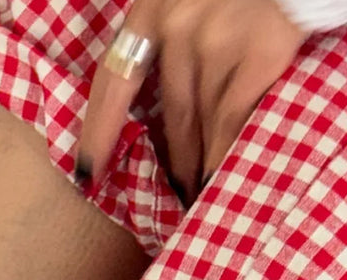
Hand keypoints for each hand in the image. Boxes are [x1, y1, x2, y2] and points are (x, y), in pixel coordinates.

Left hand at [75, 0, 309, 207]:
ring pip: (199, 124)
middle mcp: (177, 23)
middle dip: (172, 159)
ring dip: (198, 165)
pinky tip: (222, 175)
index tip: (88, 172)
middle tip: (173, 193)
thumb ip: (172, 31)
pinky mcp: (258, 54)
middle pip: (170, 113)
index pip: (113, 79)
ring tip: (200, 192)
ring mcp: (216, 40)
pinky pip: (232, 123)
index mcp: (153, 5)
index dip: (99, 131)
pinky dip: (225, 155)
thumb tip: (156, 100)